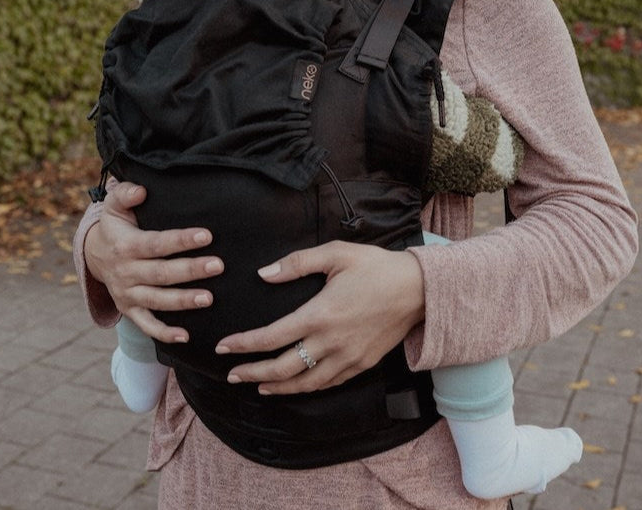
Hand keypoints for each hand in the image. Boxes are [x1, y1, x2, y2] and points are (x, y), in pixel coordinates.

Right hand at [83, 182, 223, 342]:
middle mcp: (126, 272)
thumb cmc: (116, 225)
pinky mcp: (130, 310)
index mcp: (126, 246)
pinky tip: (187, 336)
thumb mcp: (114, 206)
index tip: (207, 235)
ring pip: (158, 300)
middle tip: (219, 266)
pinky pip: (147, 325)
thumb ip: (125, 194)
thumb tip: (141, 190)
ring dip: (183, 301)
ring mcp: (128, 294)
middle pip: (162, 273)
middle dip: (191, 270)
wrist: (94, 254)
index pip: (156, 244)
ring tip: (209, 299)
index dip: (181, 240)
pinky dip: (164, 333)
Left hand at [215, 241, 424, 393]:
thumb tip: (264, 273)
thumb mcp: (336, 253)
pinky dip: (306, 388)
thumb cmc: (375, 267)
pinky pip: (328, 384)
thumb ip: (297, 263)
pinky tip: (295, 385)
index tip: (223, 347)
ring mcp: (348, 357)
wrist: (418, 289)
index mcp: (320, 314)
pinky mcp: (361, 364)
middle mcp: (331, 342)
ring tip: (257, 386)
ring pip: (304, 383)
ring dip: (276, 387)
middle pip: (282, 368)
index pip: (272, 337)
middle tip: (232, 374)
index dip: (244, 344)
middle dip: (252, 373)